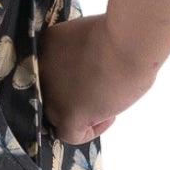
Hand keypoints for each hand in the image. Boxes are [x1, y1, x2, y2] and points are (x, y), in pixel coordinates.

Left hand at [35, 11, 153, 146]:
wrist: (128, 42)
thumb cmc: (119, 34)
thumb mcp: (85, 38)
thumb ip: (75, 55)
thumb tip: (82, 75)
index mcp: (44, 48)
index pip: (49, 73)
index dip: (70, 77)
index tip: (91, 74)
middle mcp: (40, 72)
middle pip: (52, 95)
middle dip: (75, 95)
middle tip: (99, 88)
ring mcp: (51, 94)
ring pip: (58, 116)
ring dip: (82, 112)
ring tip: (108, 99)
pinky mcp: (67, 114)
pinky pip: (70, 134)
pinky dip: (91, 130)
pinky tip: (109, 114)